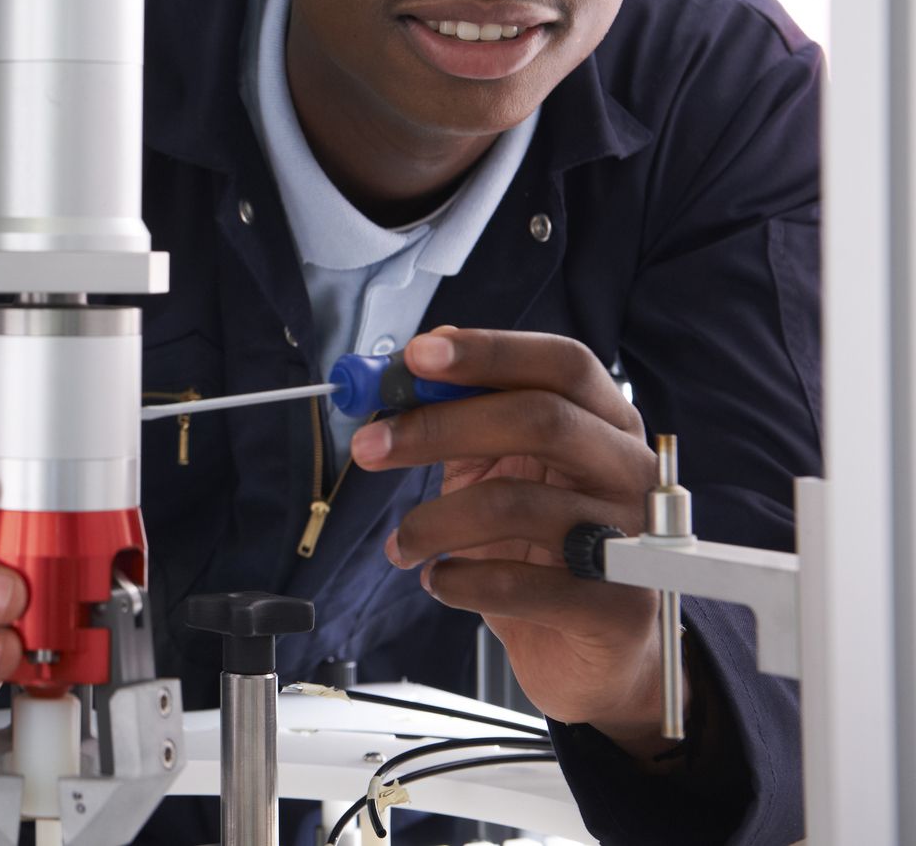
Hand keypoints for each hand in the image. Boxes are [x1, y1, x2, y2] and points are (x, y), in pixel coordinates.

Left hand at [351, 327, 680, 754]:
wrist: (590, 652)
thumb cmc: (539, 547)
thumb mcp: (499, 471)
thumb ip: (462, 420)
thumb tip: (402, 372)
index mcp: (607, 423)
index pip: (561, 364)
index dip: (489, 352)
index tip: (416, 355)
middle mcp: (630, 472)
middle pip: (541, 421)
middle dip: (439, 427)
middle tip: (370, 446)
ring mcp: (634, 540)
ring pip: (516, 505)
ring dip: (432, 521)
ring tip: (402, 544)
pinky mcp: (618, 609)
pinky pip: (519, 586)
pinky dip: (457, 581)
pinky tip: (439, 581)